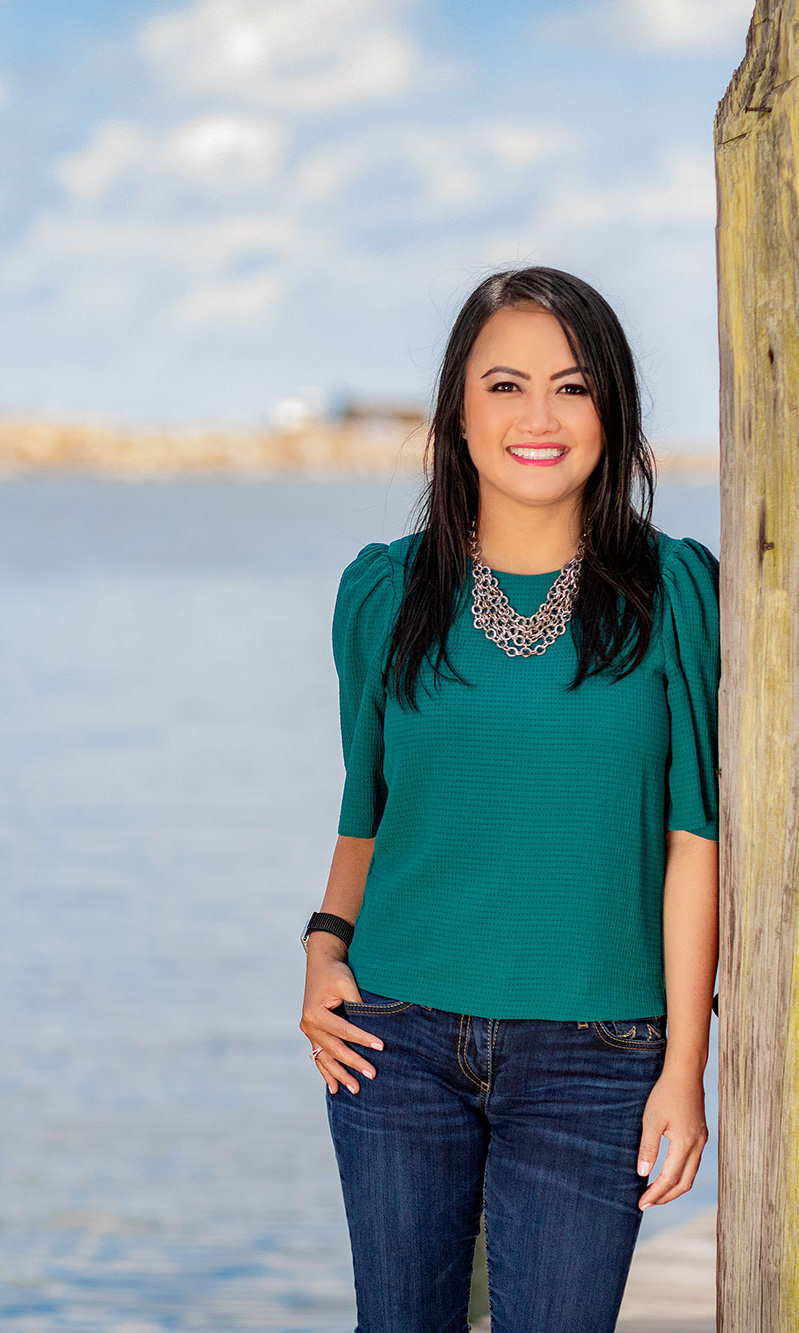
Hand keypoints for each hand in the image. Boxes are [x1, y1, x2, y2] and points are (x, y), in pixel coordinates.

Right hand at [299, 948, 384, 1095]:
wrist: (320, 964)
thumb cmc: (335, 972)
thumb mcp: (346, 983)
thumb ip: (356, 1005)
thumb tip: (372, 1025)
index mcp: (315, 1013)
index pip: (343, 1031)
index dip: (363, 1039)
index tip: (381, 1047)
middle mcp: (308, 1025)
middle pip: (334, 1049)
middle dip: (354, 1063)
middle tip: (372, 1074)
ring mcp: (309, 1032)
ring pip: (326, 1058)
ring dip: (340, 1075)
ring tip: (355, 1089)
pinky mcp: (313, 1034)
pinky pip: (319, 1057)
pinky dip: (326, 1072)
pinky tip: (334, 1088)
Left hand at [636, 1066, 708, 1208]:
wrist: (685, 1074)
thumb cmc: (666, 1094)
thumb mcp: (651, 1120)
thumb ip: (648, 1148)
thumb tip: (642, 1173)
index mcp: (685, 1144)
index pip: (669, 1179)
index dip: (655, 1193)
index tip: (641, 1203)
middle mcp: (697, 1146)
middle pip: (683, 1183)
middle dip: (665, 1196)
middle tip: (647, 1203)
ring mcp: (701, 1141)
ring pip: (690, 1174)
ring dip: (673, 1187)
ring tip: (655, 1193)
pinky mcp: (700, 1135)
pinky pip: (692, 1163)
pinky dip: (680, 1174)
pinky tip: (668, 1173)